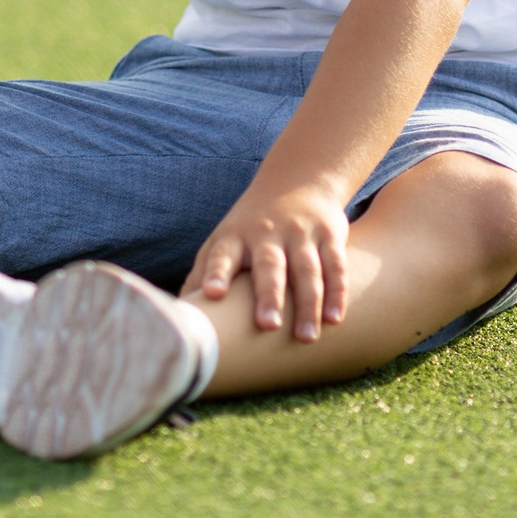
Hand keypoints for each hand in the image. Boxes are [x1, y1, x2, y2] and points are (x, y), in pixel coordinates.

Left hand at [182, 178, 351, 340]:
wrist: (298, 180)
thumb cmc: (250, 225)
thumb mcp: (223, 240)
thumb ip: (204, 272)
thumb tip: (179, 310)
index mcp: (235, 236)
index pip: (222, 254)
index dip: (217, 273)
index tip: (212, 294)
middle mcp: (267, 233)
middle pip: (269, 265)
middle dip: (268, 295)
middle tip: (268, 325)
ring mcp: (300, 233)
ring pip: (306, 270)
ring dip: (308, 304)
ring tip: (306, 337)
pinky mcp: (329, 235)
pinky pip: (334, 265)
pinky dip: (337, 292)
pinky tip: (335, 319)